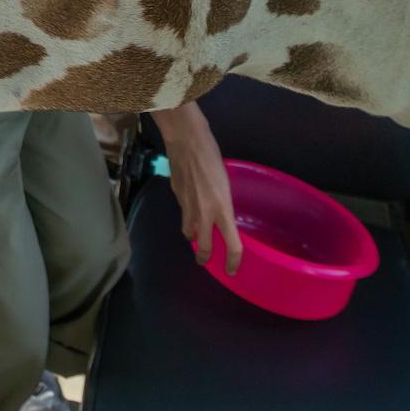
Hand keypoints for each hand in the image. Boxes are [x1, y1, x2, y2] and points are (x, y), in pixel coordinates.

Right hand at [153, 100, 241, 270]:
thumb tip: (219, 212)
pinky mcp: (176, 197)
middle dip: (204, 257)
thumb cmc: (211, 155)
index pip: (232, 245)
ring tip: (195, 236)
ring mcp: (187, 206)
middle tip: (205, 260)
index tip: (232, 269)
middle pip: (203, 247)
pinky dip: (186, 216)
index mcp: (223, 209)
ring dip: (192, 237)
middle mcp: (204, 213)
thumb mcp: (225, 182)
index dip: (234, 261)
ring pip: (188, 232)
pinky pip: (182, 213)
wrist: (186, 141)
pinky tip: (189, 207)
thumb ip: (222, 201)